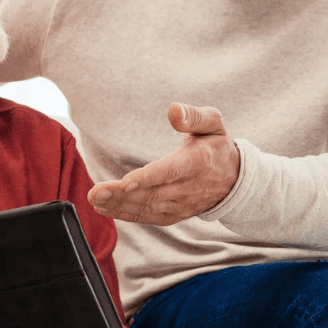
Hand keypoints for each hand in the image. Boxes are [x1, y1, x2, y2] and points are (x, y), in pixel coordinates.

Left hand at [87, 102, 239, 224]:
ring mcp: (181, 204)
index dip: (148, 178)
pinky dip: (126, 215)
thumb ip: (194, 116)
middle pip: (152, 194)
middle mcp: (188, 188)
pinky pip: (148, 217)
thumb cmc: (216, 145)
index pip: (170, 171)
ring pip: (147, 208)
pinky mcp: (174, 214)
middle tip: (95, 192)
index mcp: (197, 162)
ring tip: (95, 199)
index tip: (125, 182)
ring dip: (119, 206)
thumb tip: (172, 110)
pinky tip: (106, 208)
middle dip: (121, 195)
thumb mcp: (213, 123)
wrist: (233, 179)